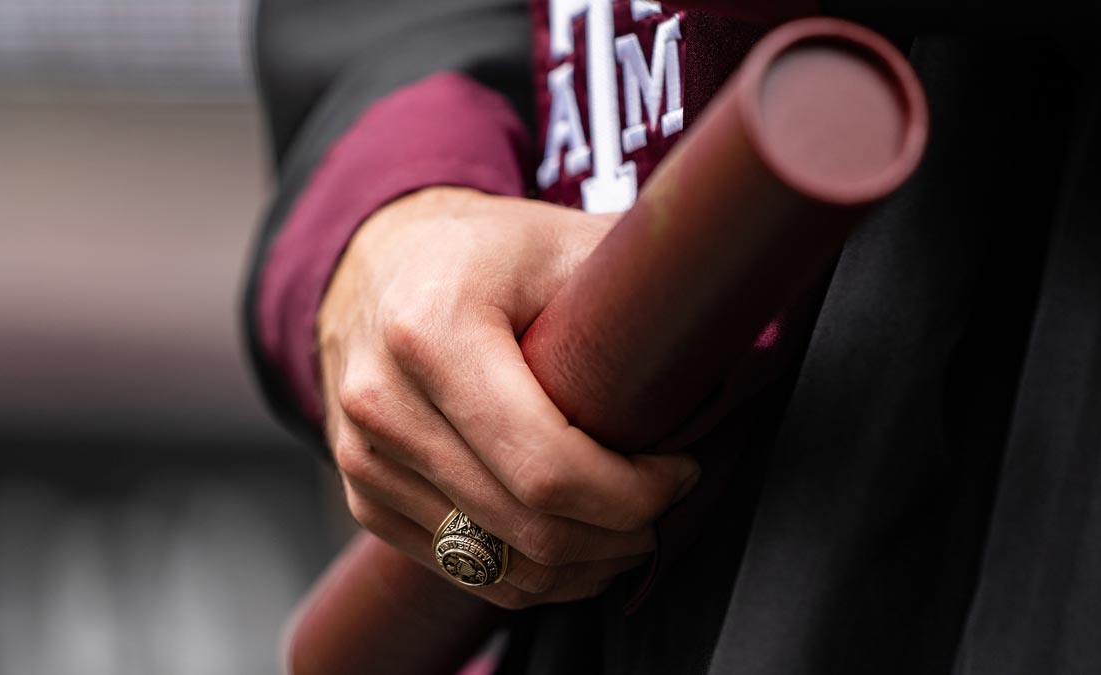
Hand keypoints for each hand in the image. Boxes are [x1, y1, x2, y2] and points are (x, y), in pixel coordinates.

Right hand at [318, 187, 700, 608]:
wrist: (376, 264)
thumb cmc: (481, 253)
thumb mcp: (562, 238)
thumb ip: (641, 272)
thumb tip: (736, 297)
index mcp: (433, 334)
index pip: (548, 466)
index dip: (633, 493)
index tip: (678, 471)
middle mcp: (384, 403)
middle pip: (527, 526)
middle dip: (618, 534)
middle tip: (662, 507)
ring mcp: (364, 457)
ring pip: (497, 563)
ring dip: (581, 564)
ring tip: (626, 529)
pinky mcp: (364, 494)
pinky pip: (460, 568)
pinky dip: (528, 572)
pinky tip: (571, 542)